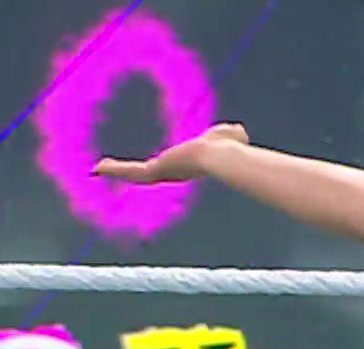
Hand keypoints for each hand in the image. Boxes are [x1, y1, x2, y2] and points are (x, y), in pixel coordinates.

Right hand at [93, 123, 248, 183]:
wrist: (222, 156)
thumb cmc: (229, 148)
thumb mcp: (228, 136)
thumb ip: (231, 134)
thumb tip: (240, 132)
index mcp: (187, 165)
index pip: (169, 167)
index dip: (159, 166)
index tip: (152, 164)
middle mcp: (173, 173)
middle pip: (147, 175)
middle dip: (129, 172)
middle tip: (114, 169)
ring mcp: (163, 175)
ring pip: (135, 175)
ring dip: (117, 171)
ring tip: (99, 168)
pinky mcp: (155, 172)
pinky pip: (130, 171)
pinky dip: (114, 170)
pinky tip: (97, 168)